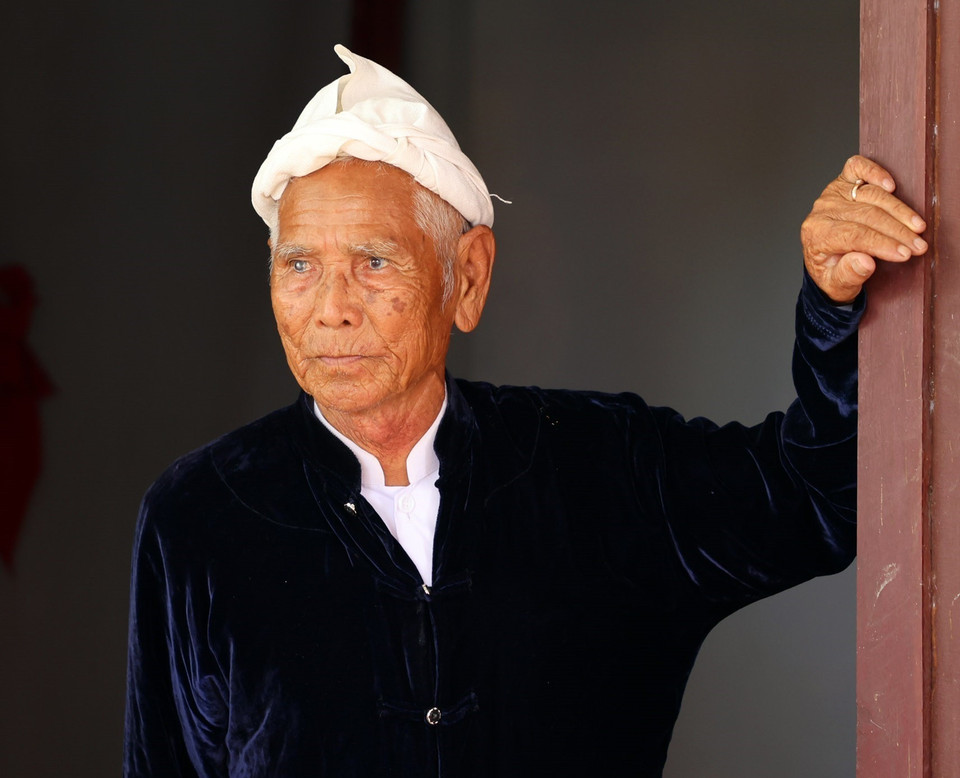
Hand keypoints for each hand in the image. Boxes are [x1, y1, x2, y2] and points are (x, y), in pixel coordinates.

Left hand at [800, 155, 927, 303]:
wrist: (825, 260)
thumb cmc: (832, 273)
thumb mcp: (837, 285)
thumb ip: (848, 275)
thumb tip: (865, 262)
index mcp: (817, 235)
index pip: (854, 235)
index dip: (883, 244)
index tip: (906, 253)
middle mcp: (822, 211)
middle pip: (867, 216)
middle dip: (898, 232)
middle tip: (919, 246)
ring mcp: (832, 194)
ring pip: (871, 195)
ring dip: (899, 211)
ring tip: (918, 227)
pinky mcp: (842, 182)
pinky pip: (856, 168)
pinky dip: (875, 172)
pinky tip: (891, 186)